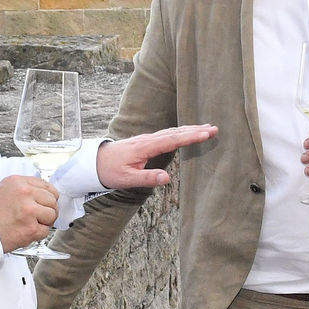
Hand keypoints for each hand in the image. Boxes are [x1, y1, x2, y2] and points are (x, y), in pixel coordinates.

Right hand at [0, 175, 59, 252]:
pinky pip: (45, 231)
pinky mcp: (31, 228)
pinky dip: (37, 234)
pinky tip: (25, 232)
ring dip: (44, 222)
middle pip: (52, 200)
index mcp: (18, 182)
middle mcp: (25, 193)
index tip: (47, 202)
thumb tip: (41, 194)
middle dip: (48, 209)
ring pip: (52, 215)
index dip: (49, 196)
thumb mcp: (1, 190)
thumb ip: (22, 189)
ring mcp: (29, 210)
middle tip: (39, 217)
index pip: (46, 186)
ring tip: (30, 224)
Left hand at [96, 124, 217, 188]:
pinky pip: (168, 134)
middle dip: (195, 130)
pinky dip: (181, 132)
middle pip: (176, 132)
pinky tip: (188, 132)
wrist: (94, 162)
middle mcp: (148, 139)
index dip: (190, 136)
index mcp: (145, 147)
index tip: (206, 133)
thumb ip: (147, 178)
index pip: (172, 140)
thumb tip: (167, 178)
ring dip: (190, 129)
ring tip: (207, 128)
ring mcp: (147, 139)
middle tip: (214, 129)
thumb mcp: (127, 179)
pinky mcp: (147, 142)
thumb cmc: (110, 171)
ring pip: (173, 131)